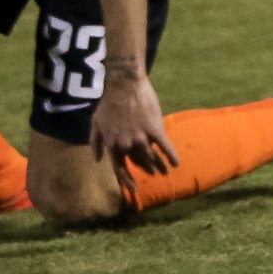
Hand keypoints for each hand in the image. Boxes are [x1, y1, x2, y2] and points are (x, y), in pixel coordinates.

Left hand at [88, 66, 176, 190]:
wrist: (124, 85)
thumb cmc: (108, 103)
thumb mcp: (96, 123)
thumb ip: (95, 143)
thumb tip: (97, 160)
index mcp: (113, 145)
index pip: (120, 168)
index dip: (127, 180)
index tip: (134, 188)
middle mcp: (127, 145)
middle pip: (138, 163)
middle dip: (146, 169)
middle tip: (153, 174)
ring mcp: (141, 138)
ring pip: (151, 157)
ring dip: (159, 166)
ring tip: (164, 172)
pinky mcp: (155, 129)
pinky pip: (165, 146)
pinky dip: (171, 155)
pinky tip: (177, 163)